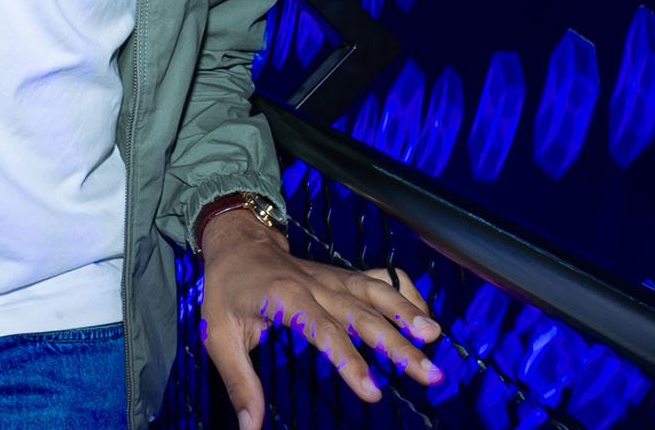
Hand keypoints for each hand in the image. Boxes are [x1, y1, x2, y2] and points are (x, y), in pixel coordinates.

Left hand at [198, 205, 441, 427]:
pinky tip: (425, 317)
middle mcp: (317, 284)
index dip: (350, 361)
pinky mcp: (344, 276)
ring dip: (409, 313)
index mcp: (286, 297)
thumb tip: (250, 428)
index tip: (372, 391)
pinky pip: (380, 277)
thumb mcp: (218, 337)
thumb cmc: (226, 292)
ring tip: (435, 338)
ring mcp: (334, 278)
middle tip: (429, 374)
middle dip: (398, 345)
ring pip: (377, 293)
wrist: (237, 244)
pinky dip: (405, 292)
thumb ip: (240, 383)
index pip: (325, 332)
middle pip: (364, 315)